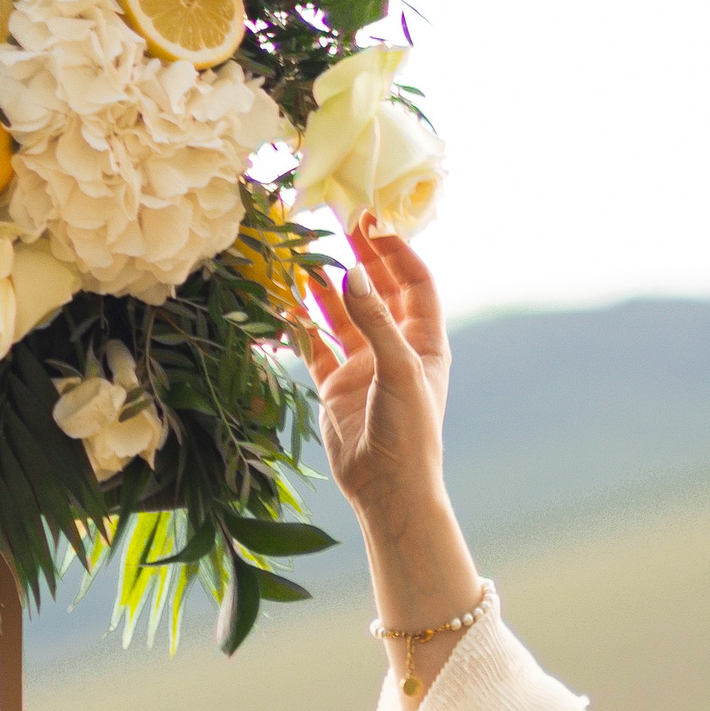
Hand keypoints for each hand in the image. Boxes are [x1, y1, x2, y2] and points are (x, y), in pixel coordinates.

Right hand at [302, 225, 449, 533]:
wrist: (387, 488)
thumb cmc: (408, 431)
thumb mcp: (397, 370)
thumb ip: (374, 321)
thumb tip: (351, 272)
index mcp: (425, 343)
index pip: (415, 284)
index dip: (396, 251)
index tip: (372, 223)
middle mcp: (395, 350)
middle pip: (378, 291)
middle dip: (360, 258)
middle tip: (336, 222)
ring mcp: (364, 367)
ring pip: (342, 316)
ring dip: (326, 288)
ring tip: (304, 256)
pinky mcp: (336, 387)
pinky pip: (316, 346)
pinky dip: (301, 325)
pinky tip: (284, 303)